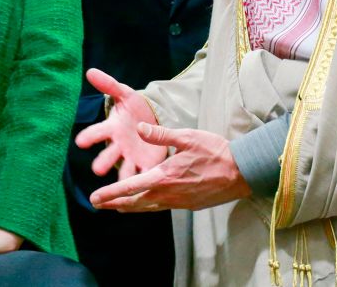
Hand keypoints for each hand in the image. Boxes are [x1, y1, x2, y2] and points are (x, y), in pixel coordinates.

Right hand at [74, 69, 166, 179]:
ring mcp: (131, 157)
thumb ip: (109, 85)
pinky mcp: (146, 165)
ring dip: (122, 178)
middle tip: (97, 169)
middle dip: (103, 161)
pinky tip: (147, 189)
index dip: (89, 137)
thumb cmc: (134, 107)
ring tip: (122, 187)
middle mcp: (118, 145)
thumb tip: (90, 71)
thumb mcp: (124, 94)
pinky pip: (144, 175)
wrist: (153, 119)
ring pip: (124, 169)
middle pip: (109, 155)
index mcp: (112, 128)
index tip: (80, 142)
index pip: (98, 132)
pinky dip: (144, 182)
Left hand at [88, 123, 250, 211]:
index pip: (131, 187)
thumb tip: (139, 128)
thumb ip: (161, 135)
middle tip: (97, 204)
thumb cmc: (215, 151)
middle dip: (114, 203)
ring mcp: (178, 201)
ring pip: (147, 207)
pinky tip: (144, 204)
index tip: (95, 197)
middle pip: (135, 202)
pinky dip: (146, 207)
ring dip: (129, 207)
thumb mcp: (187, 137)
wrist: (241, 172)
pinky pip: (161, 207)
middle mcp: (168, 193)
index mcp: (164, 176)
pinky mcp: (187, 204)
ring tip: (114, 207)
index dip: (111, 193)